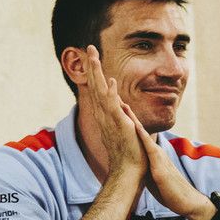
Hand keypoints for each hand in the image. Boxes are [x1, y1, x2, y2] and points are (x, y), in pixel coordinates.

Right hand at [83, 45, 146, 176]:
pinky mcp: (118, 125)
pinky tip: (111, 80)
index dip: (96, 74)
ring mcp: (110, 119)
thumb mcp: (126, 129)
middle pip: (96, 86)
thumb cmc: (130, 154)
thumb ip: (124, 116)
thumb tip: (124, 105)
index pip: (99, 90)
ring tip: (93, 54)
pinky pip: (113, 106)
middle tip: (89, 47)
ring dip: (97, 72)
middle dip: (93, 66)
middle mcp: (104, 115)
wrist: (129, 171)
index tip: (94, 59)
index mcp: (107, 116)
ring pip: (101, 91)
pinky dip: (111, 93)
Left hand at [123, 105, 212, 219]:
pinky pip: (149, 149)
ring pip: (143, 135)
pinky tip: (136, 128)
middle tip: (117, 99)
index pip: (139, 135)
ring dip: (133, 121)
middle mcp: (155, 152)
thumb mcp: (153, 177)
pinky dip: (142, 138)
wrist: (187, 202)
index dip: (129, 123)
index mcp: (153, 155)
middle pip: (140, 130)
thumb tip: (136, 166)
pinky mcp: (159, 167)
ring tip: (123, 106)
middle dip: (129, 116)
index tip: (119, 110)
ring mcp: (158, 158)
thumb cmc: (170, 192)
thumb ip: (146, 167)